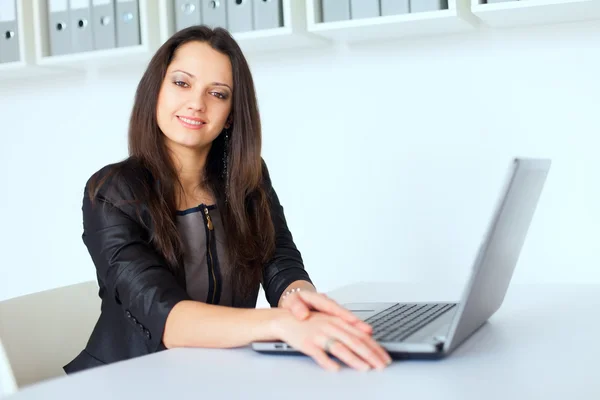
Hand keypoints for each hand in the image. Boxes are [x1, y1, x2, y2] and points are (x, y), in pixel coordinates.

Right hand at [272, 311, 391, 371]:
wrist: (285, 319)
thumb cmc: (310, 322)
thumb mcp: (331, 321)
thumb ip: (348, 327)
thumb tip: (369, 333)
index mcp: (338, 320)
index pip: (361, 334)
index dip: (374, 346)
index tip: (384, 357)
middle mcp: (330, 326)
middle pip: (354, 340)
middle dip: (370, 354)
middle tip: (381, 366)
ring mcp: (318, 334)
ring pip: (339, 346)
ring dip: (353, 358)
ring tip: (364, 368)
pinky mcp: (306, 343)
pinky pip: (318, 353)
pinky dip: (327, 361)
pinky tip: (335, 368)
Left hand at [281, 291, 372, 334]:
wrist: (294, 300)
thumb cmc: (294, 302)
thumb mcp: (291, 302)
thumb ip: (296, 306)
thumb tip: (303, 314)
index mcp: (316, 298)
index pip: (331, 306)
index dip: (342, 313)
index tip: (351, 319)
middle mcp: (327, 304)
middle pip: (343, 313)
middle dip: (355, 322)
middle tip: (367, 330)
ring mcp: (331, 312)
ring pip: (345, 320)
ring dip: (356, 328)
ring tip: (368, 335)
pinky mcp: (332, 319)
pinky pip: (343, 325)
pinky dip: (352, 331)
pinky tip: (361, 338)